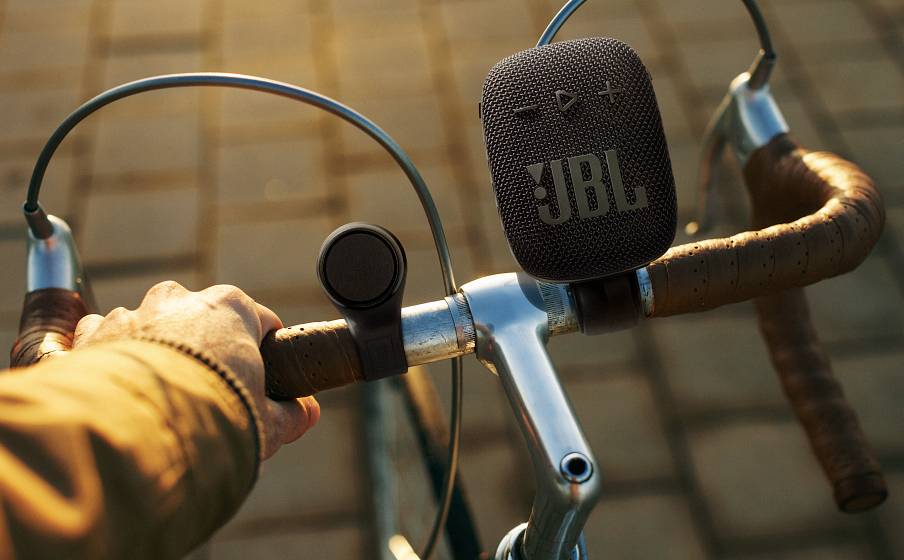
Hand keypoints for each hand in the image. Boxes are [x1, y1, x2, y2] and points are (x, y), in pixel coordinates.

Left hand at [72, 281, 318, 458]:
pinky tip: (122, 392)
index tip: (263, 377)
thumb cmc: (213, 418)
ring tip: (160, 398)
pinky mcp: (92, 335)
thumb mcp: (269, 422)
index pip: (261, 321)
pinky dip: (114, 359)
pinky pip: (106, 339)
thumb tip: (306, 412)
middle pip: (203, 321)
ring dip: (158, 353)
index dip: (266, 351)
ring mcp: (133, 313)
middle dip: (206, 350)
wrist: (136, 435)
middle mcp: (180, 299)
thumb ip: (293, 413)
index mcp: (232, 307)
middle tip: (209, 394)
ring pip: (152, 327)